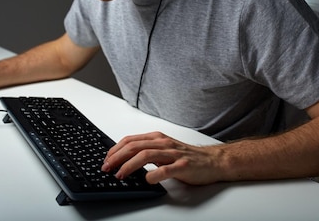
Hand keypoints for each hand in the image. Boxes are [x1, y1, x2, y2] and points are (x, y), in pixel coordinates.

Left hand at [101, 131, 222, 184]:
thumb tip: (124, 160)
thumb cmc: (187, 157)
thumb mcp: (163, 150)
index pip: (130, 140)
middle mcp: (163, 143)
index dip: (115, 150)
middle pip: (134, 147)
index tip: (106, 160)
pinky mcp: (182, 166)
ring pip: (145, 155)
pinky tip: (147, 180)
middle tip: (107, 167)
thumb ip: (147, 151)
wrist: (212, 161)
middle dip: (117, 157)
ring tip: (120, 174)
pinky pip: (165, 170)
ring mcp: (173, 154)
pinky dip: (153, 175)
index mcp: (157, 138)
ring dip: (129, 165)